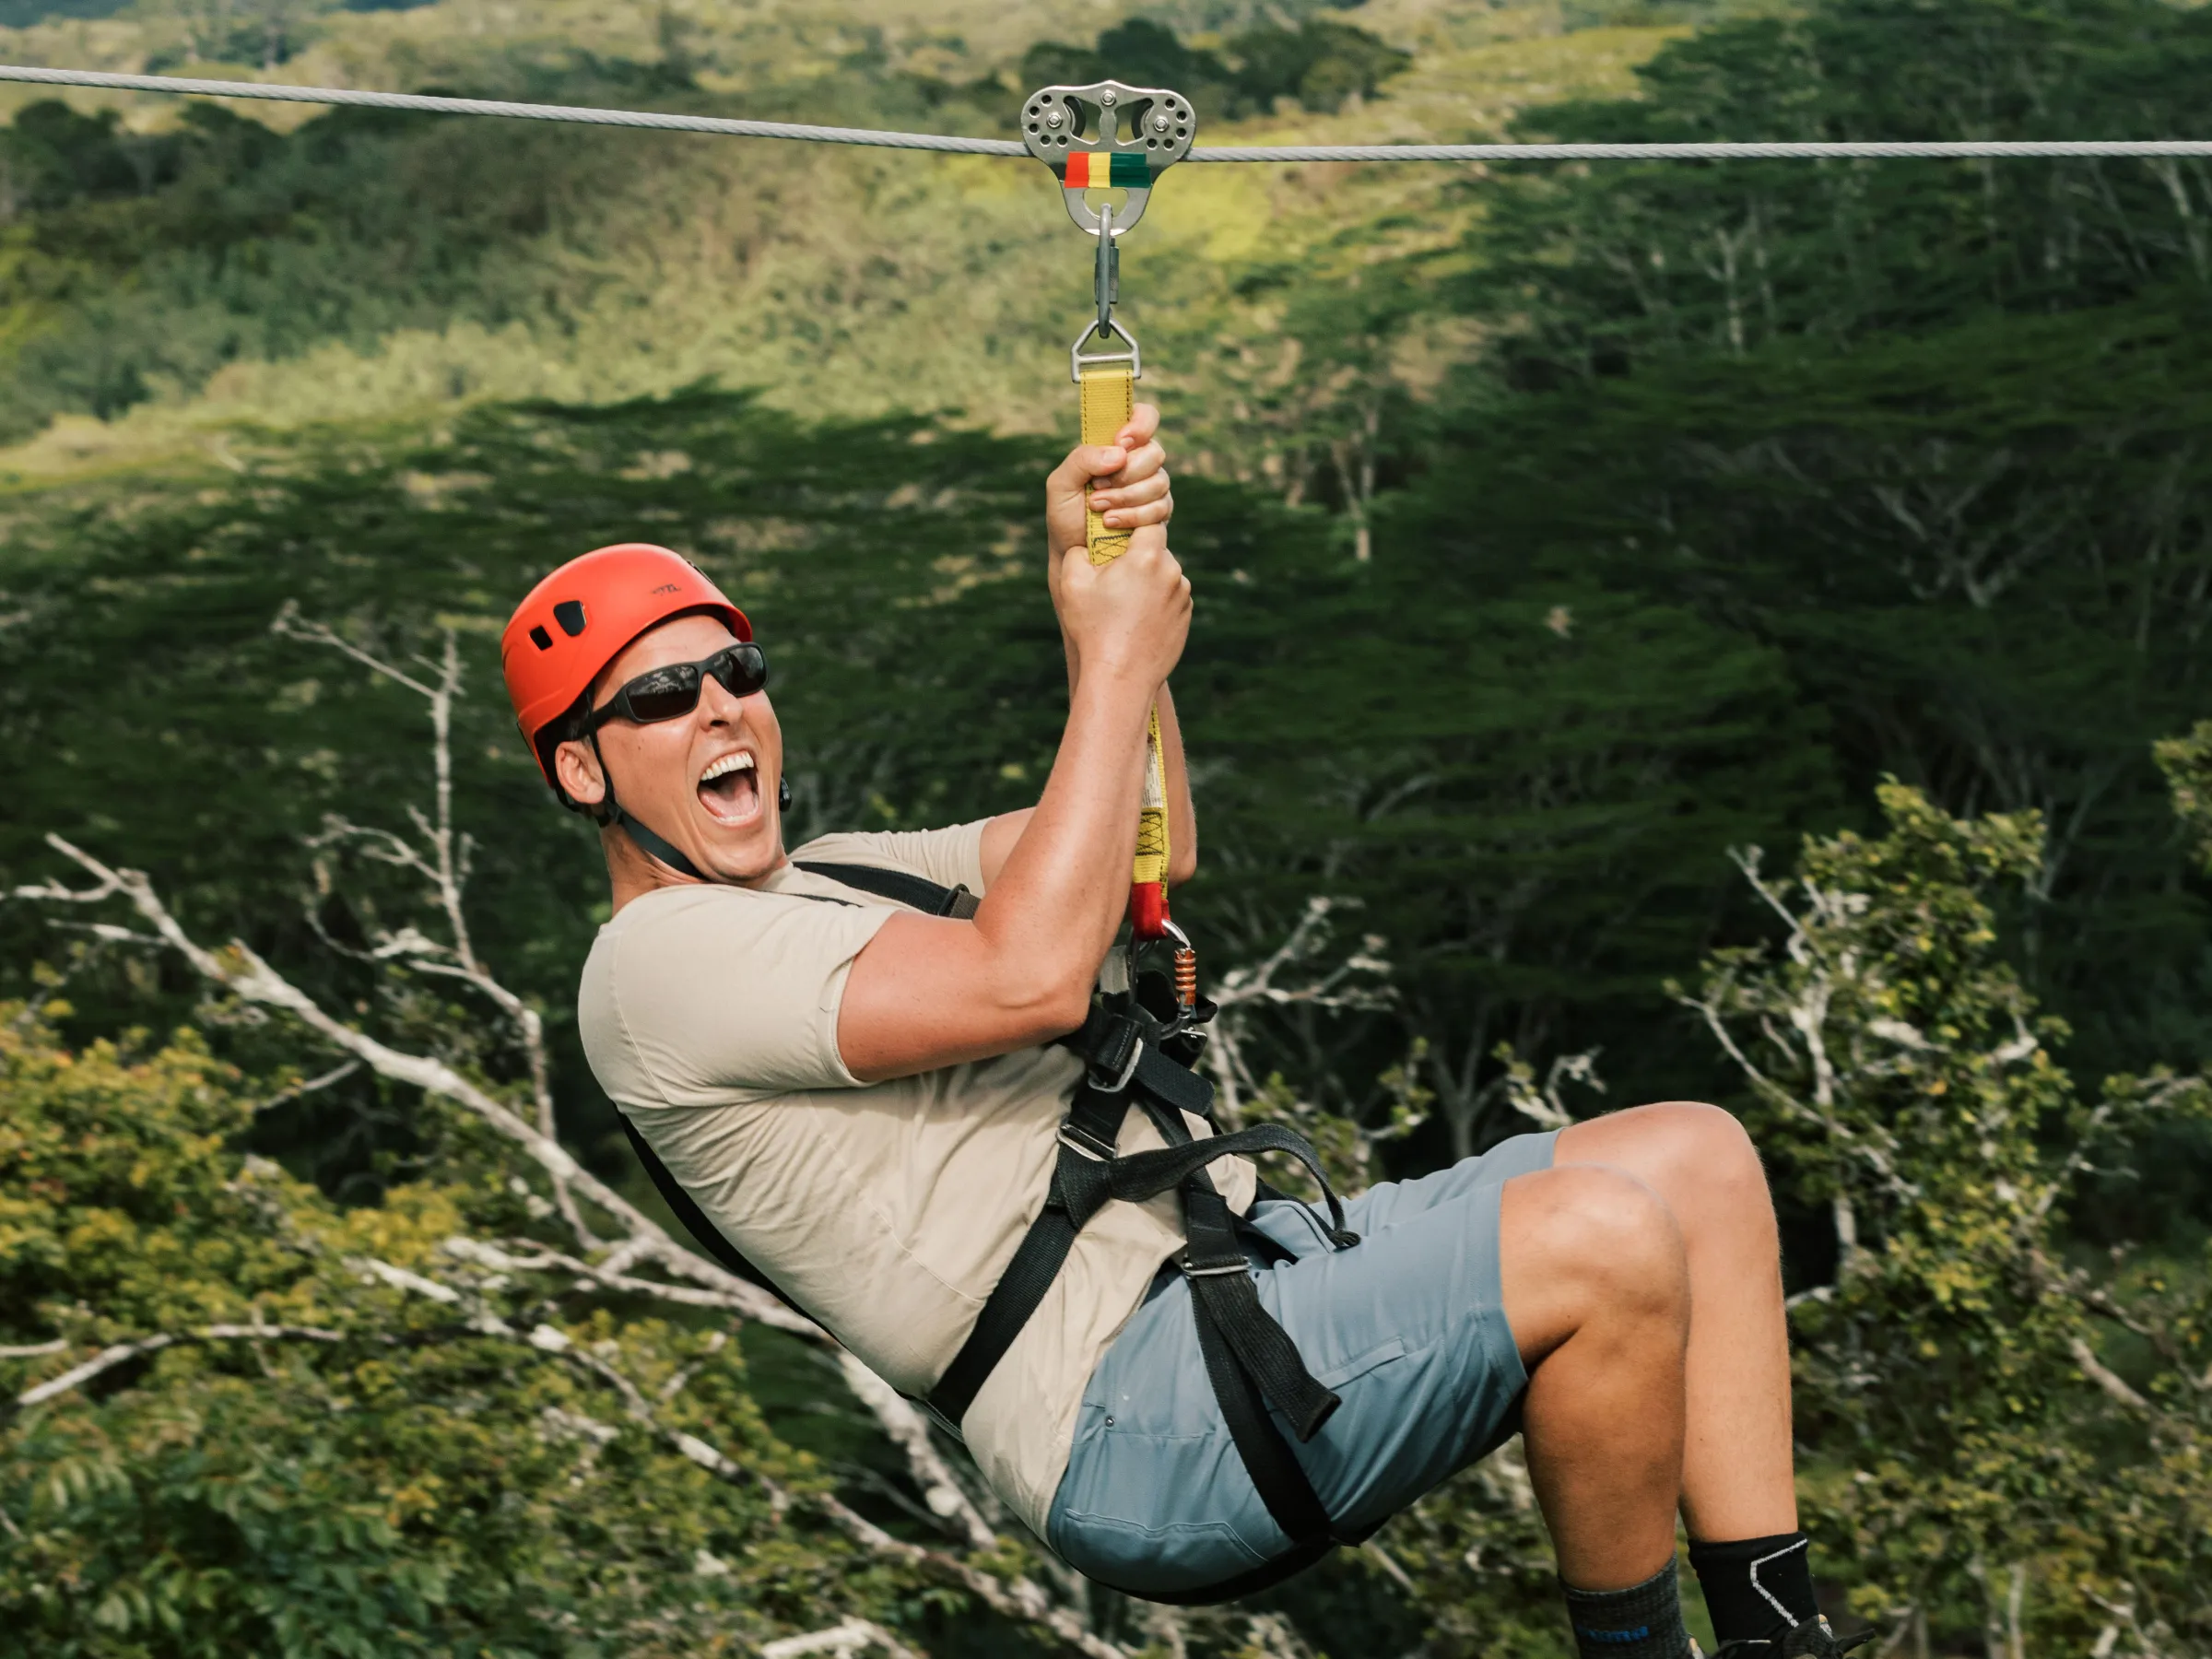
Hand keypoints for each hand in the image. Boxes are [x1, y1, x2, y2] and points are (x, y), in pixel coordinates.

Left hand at [1045, 402, 1174, 586]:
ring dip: (1125, 497)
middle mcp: (1139, 462)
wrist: (1073, 554)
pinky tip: (1110, 522)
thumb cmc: (1065, 516)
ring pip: (1159, 481)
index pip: (1145, 416)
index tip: (1121, 441)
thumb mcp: (1061, 483)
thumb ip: (1082, 459)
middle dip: (1126, 473)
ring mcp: (1152, 487)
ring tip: (1099, 508)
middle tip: (1098, 486)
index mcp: (1117, 445)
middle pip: (1155, 451)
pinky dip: (1133, 516)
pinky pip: (1161, 507)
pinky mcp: (1159, 513)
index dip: (1140, 424)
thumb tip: (1118, 452)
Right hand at [1052, 522, 1190, 693]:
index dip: (1135, 525)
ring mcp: (1183, 598)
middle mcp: (1172, 573)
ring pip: (1165, 577)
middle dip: (1138, 558)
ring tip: (1124, 606)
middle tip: (1114, 578)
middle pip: (1157, 551)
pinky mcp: (1186, 618)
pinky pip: (1171, 600)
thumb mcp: (1071, 583)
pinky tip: (1136, 622)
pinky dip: (1157, 604)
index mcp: (1147, 557)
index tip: (1119, 536)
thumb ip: (1078, 551)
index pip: (1149, 522)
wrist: (1121, 676)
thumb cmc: (1094, 627)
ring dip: (1149, 583)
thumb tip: (1084, 544)